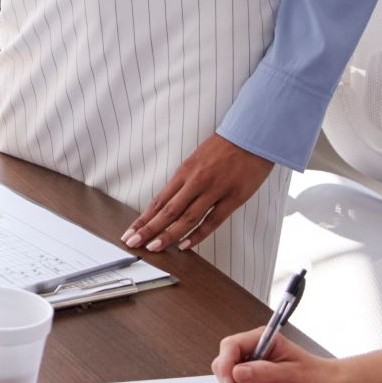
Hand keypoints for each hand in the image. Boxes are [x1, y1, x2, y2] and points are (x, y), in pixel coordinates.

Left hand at [122, 134, 273, 251]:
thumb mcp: (197, 160)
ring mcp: (215, 190)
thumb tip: (169, 204)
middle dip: (148, 229)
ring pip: (187, 218)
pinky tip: (185, 245)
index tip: (130, 231)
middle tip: (133, 242)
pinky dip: (198, 235)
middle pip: (168, 211)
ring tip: (154, 248)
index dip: (143, 218)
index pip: (159, 200)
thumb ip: (184, 181)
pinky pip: (213, 221)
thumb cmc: (224, 148)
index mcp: (185, 172)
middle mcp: (196, 181)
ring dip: (169, 235)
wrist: (251, 135)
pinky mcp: (233, 197)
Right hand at [210, 326, 348, 382]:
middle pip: (225, 364)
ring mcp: (251, 367)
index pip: (230, 346)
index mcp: (262, 340)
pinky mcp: (252, 382)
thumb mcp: (290, 375)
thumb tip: (236, 372)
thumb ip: (263, 372)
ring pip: (231, 382)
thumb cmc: (315, 378)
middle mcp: (253, 350)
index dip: (226, 366)